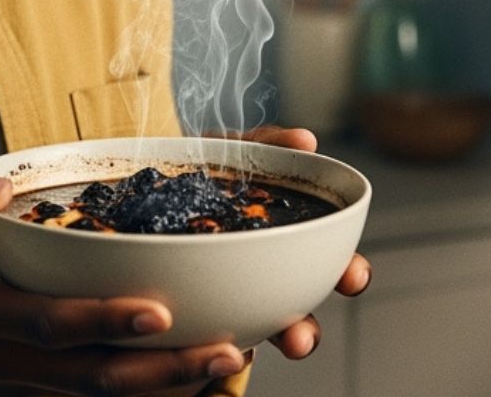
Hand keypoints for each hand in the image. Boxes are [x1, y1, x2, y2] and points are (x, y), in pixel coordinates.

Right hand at [0, 166, 248, 395]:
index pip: (47, 323)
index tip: (160, 308)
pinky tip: (192, 377)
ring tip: (230, 362)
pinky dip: (143, 392)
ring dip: (164, 387)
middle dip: (163, 371)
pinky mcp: (29, 389)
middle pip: (90, 378)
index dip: (104, 319)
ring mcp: (16, 384)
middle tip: (228, 350)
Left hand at [215, 125, 372, 360]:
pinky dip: (219, 344)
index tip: (354, 279)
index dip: (350, 272)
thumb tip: (306, 142)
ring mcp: (233, 293)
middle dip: (308, 328)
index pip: (329, 262)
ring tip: (273, 348)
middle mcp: (266, 272)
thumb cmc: (198, 167)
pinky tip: (218, 346)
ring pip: (261, 328)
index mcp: (287, 238)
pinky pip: (211, 334)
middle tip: (302, 339)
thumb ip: (269, 144)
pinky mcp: (195, 308)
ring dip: (272, 341)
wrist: (136, 186)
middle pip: (298, 310)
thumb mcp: (233, 150)